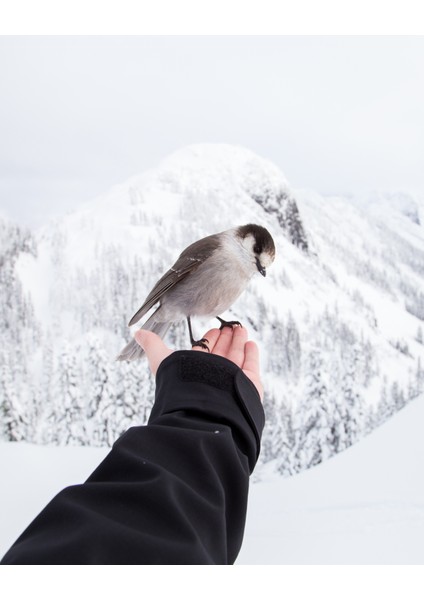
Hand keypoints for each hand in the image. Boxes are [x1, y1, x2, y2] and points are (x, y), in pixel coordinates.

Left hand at [135, 326, 262, 401]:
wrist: (206, 411)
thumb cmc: (182, 387)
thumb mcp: (162, 361)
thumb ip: (152, 345)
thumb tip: (137, 332)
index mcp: (195, 371)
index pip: (203, 352)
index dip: (209, 339)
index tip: (213, 328)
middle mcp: (213, 376)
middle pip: (221, 353)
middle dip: (225, 338)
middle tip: (229, 326)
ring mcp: (231, 380)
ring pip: (236, 356)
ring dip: (238, 341)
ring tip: (240, 328)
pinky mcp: (248, 385)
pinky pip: (250, 366)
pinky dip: (251, 354)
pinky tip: (250, 343)